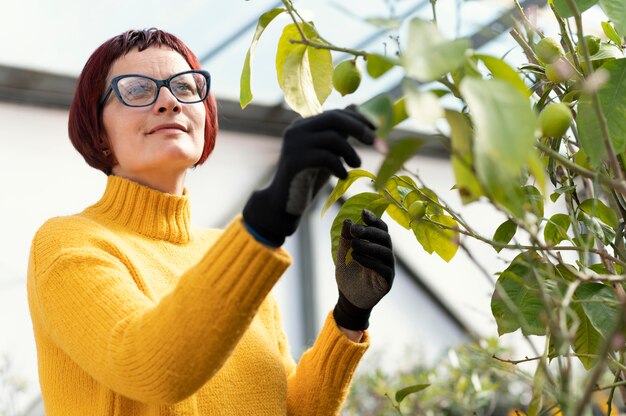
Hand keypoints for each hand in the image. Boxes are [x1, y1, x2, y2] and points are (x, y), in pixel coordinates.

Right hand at [243, 107, 375, 245]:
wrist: (285, 202)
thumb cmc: (309, 176)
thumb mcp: (326, 151)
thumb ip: (337, 131)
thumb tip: (355, 107)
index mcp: (304, 124)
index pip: (334, 113)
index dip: (358, 118)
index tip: (375, 128)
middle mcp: (296, 129)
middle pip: (333, 118)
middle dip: (358, 128)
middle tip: (373, 141)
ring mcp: (294, 144)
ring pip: (332, 137)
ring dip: (350, 152)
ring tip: (357, 164)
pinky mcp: (294, 160)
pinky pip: (325, 157)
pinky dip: (339, 166)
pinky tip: (342, 176)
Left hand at [334, 209, 394, 329]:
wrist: (348, 298)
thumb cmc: (348, 274)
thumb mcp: (343, 254)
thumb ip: (346, 238)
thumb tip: (348, 220)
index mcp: (378, 245)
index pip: (381, 229)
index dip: (374, 220)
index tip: (363, 213)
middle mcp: (386, 255)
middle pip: (385, 238)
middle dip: (370, 231)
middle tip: (354, 230)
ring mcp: (388, 268)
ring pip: (386, 252)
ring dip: (369, 246)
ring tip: (353, 245)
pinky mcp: (387, 282)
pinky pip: (383, 269)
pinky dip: (370, 261)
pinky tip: (356, 256)